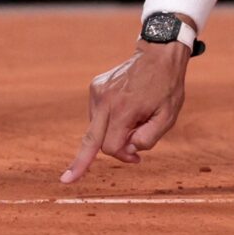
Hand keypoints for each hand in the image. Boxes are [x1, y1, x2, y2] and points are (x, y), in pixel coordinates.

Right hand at [61, 44, 186, 183]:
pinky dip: (109, 121)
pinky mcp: (95, 87)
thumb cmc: (166, 87)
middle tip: (66, 180)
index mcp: (122, 109)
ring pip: (97, 128)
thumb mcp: (168, 117)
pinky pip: (98, 115)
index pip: (110, 147)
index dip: (124, 155)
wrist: (158, 54)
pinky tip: (126, 110)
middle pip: (90, 141)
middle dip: (80, 162)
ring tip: (135, 119)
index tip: (136, 158)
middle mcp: (104, 100)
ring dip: (112, 133)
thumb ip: (148, 139)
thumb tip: (129, 149)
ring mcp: (97, 91)